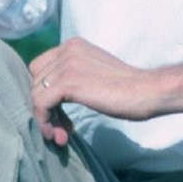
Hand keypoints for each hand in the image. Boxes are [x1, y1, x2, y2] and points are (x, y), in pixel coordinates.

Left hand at [27, 37, 164, 145]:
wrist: (147, 91)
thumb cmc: (128, 89)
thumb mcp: (94, 73)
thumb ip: (73, 76)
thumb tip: (50, 97)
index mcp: (73, 45)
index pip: (40, 68)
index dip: (45, 92)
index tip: (60, 114)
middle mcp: (67, 49)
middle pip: (35, 81)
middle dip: (46, 108)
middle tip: (61, 129)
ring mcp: (67, 64)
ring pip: (36, 94)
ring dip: (47, 120)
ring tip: (62, 136)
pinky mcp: (68, 82)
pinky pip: (41, 104)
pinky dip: (46, 121)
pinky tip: (60, 134)